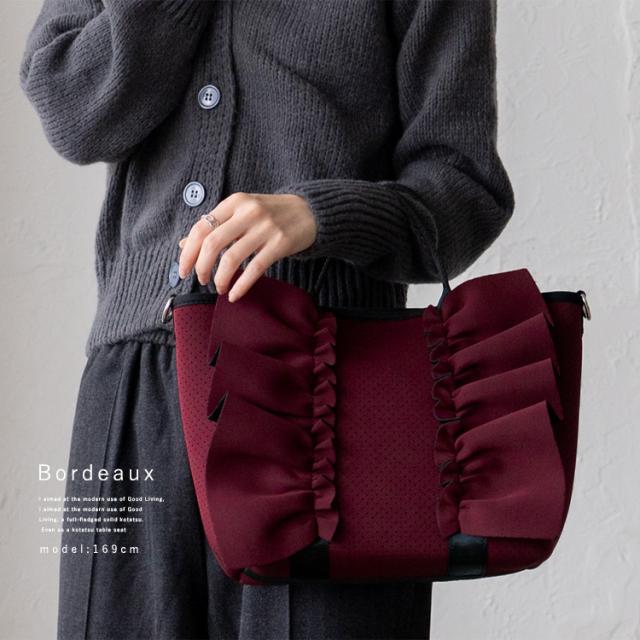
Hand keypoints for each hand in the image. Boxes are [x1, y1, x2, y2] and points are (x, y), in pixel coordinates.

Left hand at [178, 192, 316, 301]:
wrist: (310, 211)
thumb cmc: (272, 214)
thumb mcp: (242, 212)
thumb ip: (216, 226)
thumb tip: (184, 245)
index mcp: (235, 202)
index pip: (201, 227)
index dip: (188, 252)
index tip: (184, 270)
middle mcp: (248, 212)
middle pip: (212, 243)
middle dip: (201, 267)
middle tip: (201, 280)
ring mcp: (265, 228)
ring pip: (231, 258)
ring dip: (220, 278)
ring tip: (220, 287)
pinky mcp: (280, 244)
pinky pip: (254, 269)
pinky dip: (240, 285)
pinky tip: (234, 295)